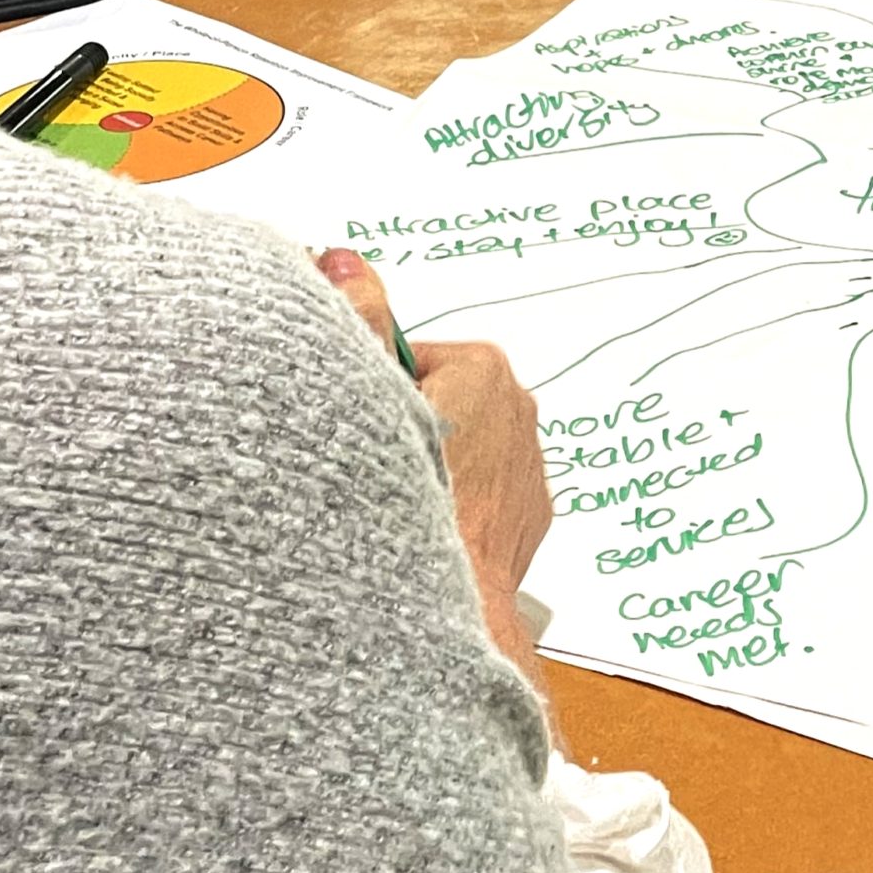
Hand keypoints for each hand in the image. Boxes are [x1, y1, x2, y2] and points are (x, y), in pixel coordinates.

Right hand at [317, 249, 552, 682]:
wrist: (447, 609)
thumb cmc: (407, 508)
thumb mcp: (369, 400)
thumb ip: (358, 322)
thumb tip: (344, 263)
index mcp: (484, 369)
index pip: (408, 356)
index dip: (371, 388)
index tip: (353, 422)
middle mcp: (519, 410)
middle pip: (436, 397)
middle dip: (401, 424)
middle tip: (366, 464)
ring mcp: (529, 468)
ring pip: (458, 447)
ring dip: (427, 466)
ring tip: (391, 502)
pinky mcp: (528, 516)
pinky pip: (480, 493)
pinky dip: (454, 504)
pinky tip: (422, 530)